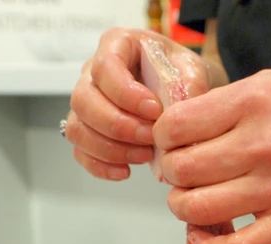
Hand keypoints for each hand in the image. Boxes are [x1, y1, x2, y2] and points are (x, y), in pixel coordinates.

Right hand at [63, 28, 209, 180]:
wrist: (181, 91)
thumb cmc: (181, 74)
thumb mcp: (192, 70)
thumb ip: (190, 86)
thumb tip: (179, 114)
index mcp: (117, 45)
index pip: (105, 67)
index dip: (126, 94)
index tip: (155, 111)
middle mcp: (93, 72)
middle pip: (83, 100)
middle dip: (118, 125)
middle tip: (151, 138)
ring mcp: (86, 102)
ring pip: (78, 128)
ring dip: (110, 149)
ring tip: (145, 155)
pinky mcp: (87, 130)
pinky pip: (80, 151)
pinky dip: (101, 166)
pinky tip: (127, 170)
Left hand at [152, 70, 270, 243]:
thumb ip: (224, 104)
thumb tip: (175, 133)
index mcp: (254, 102)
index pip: (177, 125)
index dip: (163, 137)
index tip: (171, 143)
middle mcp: (264, 144)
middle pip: (182, 170)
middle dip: (170, 174)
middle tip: (180, 173)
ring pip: (199, 210)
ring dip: (183, 208)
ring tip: (191, 201)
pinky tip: (204, 235)